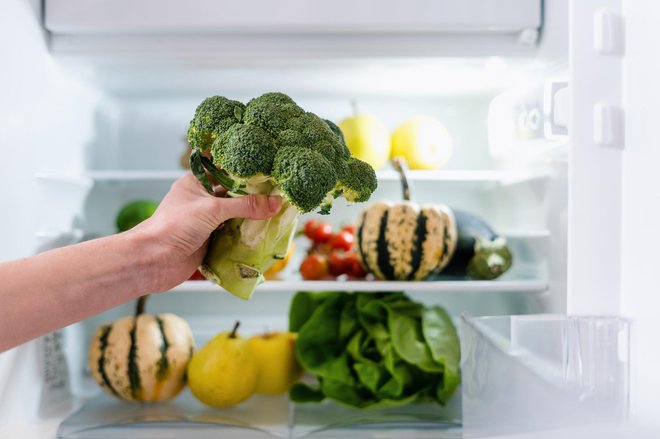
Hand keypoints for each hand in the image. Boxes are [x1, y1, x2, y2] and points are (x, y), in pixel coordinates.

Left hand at [133, 173, 280, 290]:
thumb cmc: (174, 226)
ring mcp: (206, 220)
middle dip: (253, 193)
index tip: (266, 163)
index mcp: (196, 182)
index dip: (242, 164)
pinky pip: (232, 234)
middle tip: (279, 190)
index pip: (222, 166)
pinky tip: (264, 233)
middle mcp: (202, 199)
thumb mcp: (212, 209)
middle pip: (232, 192)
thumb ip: (245, 206)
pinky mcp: (209, 240)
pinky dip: (246, 235)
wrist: (152, 261)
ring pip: (234, 214)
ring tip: (278, 211)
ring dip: (252, 216)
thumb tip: (275, 203)